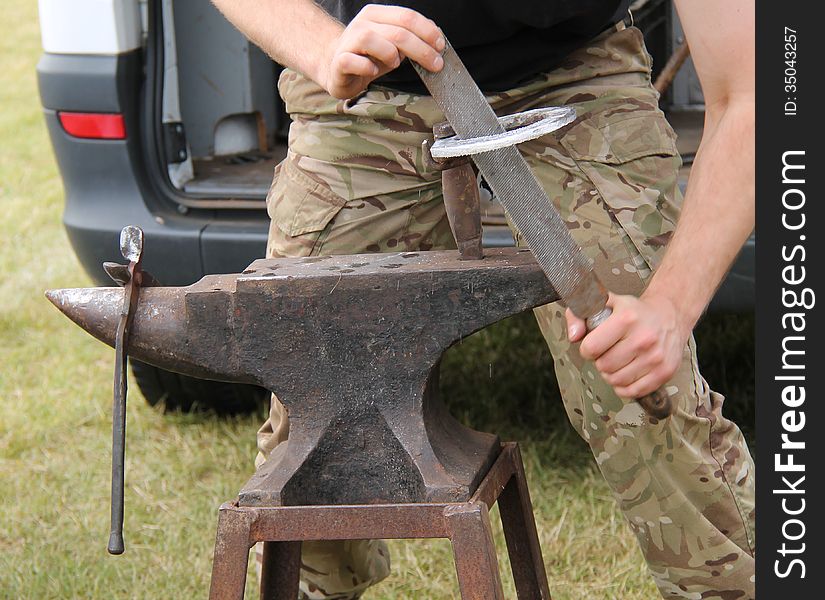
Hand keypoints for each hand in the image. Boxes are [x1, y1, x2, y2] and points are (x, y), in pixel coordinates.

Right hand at [319, 4, 444, 98]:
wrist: (337, 67)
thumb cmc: (369, 56)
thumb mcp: (393, 44)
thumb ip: (411, 37)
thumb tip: (435, 35)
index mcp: (377, 15)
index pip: (407, 17)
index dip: (428, 32)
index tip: (440, 46)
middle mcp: (362, 24)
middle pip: (398, 32)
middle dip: (421, 50)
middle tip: (435, 64)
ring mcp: (349, 41)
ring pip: (374, 40)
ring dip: (391, 55)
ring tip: (394, 64)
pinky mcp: (340, 61)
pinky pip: (355, 61)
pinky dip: (367, 67)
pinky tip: (373, 70)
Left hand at [565, 293, 689, 397]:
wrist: (670, 315)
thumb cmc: (634, 311)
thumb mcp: (605, 303)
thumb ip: (579, 314)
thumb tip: (574, 336)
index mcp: (627, 319)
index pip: (591, 347)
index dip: (587, 349)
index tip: (594, 344)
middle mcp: (643, 339)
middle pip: (604, 366)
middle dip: (600, 361)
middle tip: (609, 352)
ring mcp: (655, 357)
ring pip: (616, 381)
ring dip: (611, 374)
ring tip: (618, 361)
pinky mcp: (664, 372)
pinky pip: (633, 391)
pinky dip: (624, 386)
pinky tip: (627, 372)